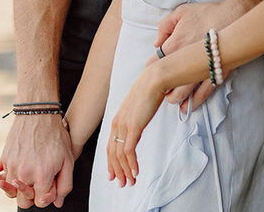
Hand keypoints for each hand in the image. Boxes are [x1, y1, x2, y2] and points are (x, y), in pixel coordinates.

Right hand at [0, 112, 74, 207]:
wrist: (38, 113)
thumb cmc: (55, 135)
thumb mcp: (68, 160)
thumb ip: (65, 185)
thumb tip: (58, 202)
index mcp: (41, 176)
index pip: (39, 202)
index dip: (45, 198)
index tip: (48, 188)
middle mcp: (24, 173)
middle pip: (22, 201)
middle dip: (29, 197)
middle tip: (37, 186)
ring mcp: (12, 165)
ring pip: (10, 190)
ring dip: (17, 188)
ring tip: (25, 179)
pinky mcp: (5, 157)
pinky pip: (2, 175)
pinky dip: (5, 176)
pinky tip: (6, 174)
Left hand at [105, 66, 163, 186]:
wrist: (153, 80)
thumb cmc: (148, 93)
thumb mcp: (136, 109)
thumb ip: (134, 120)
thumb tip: (136, 129)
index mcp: (117, 121)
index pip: (110, 146)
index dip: (111, 163)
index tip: (114, 175)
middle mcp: (117, 124)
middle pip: (113, 154)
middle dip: (117, 171)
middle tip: (122, 184)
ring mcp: (124, 126)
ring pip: (120, 155)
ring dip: (125, 171)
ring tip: (130, 182)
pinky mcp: (133, 126)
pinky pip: (129, 150)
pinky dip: (132, 163)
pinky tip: (136, 172)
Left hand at [154, 0, 242, 111]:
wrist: (236, 16)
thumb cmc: (207, 12)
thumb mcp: (180, 12)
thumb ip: (164, 27)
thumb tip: (156, 44)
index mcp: (174, 44)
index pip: (155, 62)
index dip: (151, 68)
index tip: (151, 71)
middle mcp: (185, 59)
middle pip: (167, 82)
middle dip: (161, 87)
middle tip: (161, 88)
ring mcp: (201, 68)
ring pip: (183, 92)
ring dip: (174, 98)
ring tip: (171, 99)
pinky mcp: (216, 73)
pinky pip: (203, 93)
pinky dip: (194, 102)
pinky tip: (188, 107)